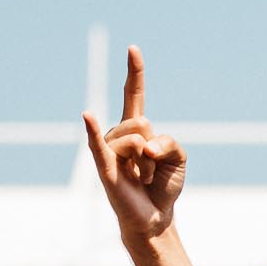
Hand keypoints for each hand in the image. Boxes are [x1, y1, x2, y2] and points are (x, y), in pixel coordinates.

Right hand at [84, 47, 187, 243]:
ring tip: (141, 179)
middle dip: (156, 150)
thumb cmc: (164, 185)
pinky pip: (98, 145)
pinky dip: (92, 130)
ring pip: (136, 139)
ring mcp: (109, 149)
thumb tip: (145, 145)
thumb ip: (170, 142)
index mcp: (136, 128)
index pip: (133, 95)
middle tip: (150, 170)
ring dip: (148, 165)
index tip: (133, 48)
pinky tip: (87, 115)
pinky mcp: (104, 168)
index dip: (134, 73)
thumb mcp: (179, 159)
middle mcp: (118, 134)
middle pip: (142, 122)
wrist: (155, 216)